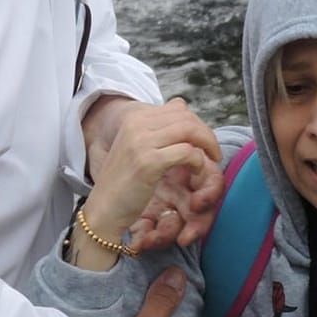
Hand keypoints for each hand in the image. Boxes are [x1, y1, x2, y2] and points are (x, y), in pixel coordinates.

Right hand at [84, 99, 223, 246]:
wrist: (103, 210)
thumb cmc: (124, 182)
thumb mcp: (136, 147)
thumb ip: (156, 128)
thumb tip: (181, 105)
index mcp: (133, 118)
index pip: (178, 108)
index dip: (197, 124)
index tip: (202, 142)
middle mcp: (136, 125)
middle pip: (186, 117)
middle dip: (206, 134)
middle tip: (212, 152)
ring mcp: (141, 142)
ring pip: (190, 130)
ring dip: (207, 145)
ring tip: (208, 161)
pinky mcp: (149, 163)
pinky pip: (187, 152)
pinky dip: (198, 161)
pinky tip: (195, 172)